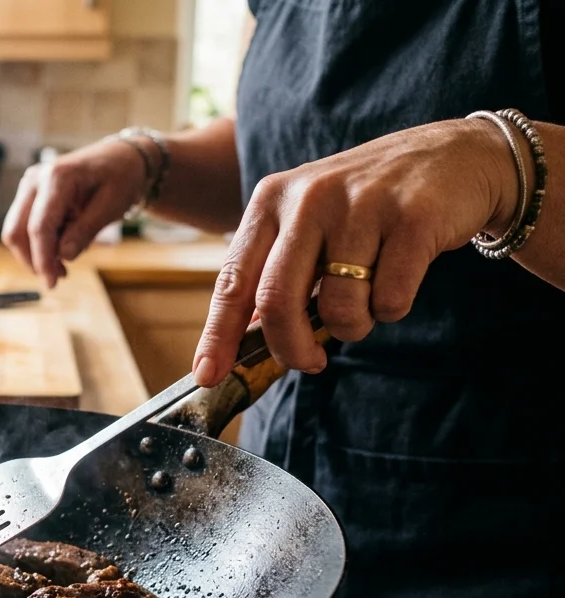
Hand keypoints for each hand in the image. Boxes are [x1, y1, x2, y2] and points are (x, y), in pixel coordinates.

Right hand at [2, 139, 149, 288]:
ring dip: (35, 254)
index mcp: (57, 177)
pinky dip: (39, 244)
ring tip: (64, 263)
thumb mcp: (111, 206)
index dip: (42, 259)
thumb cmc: (119, 179)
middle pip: (17, 230)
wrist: (119, 159)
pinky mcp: (29, 196)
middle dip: (33, 260)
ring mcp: (29, 186)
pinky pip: (24, 227)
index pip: (39, 226)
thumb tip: (63, 256)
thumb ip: (86, 231)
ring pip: (16, 231)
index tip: (51, 284)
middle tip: (59, 277)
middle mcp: (35, 179)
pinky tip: (62, 247)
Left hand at [192, 118, 522, 386]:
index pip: (233, 280)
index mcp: (272, 200)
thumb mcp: (308, 223)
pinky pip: (389, 299)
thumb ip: (274, 271)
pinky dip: (393, 308)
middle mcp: (309, 196)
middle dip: (289, 348)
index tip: (208, 375)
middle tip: (308, 363)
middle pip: (276, 300)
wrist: (455, 156)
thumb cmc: (368, 205)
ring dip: (353, 326)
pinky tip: (401, 278)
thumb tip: (242, 341)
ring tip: (367, 301)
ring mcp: (361, 204)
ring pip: (337, 307)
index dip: (219, 335)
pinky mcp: (412, 217)